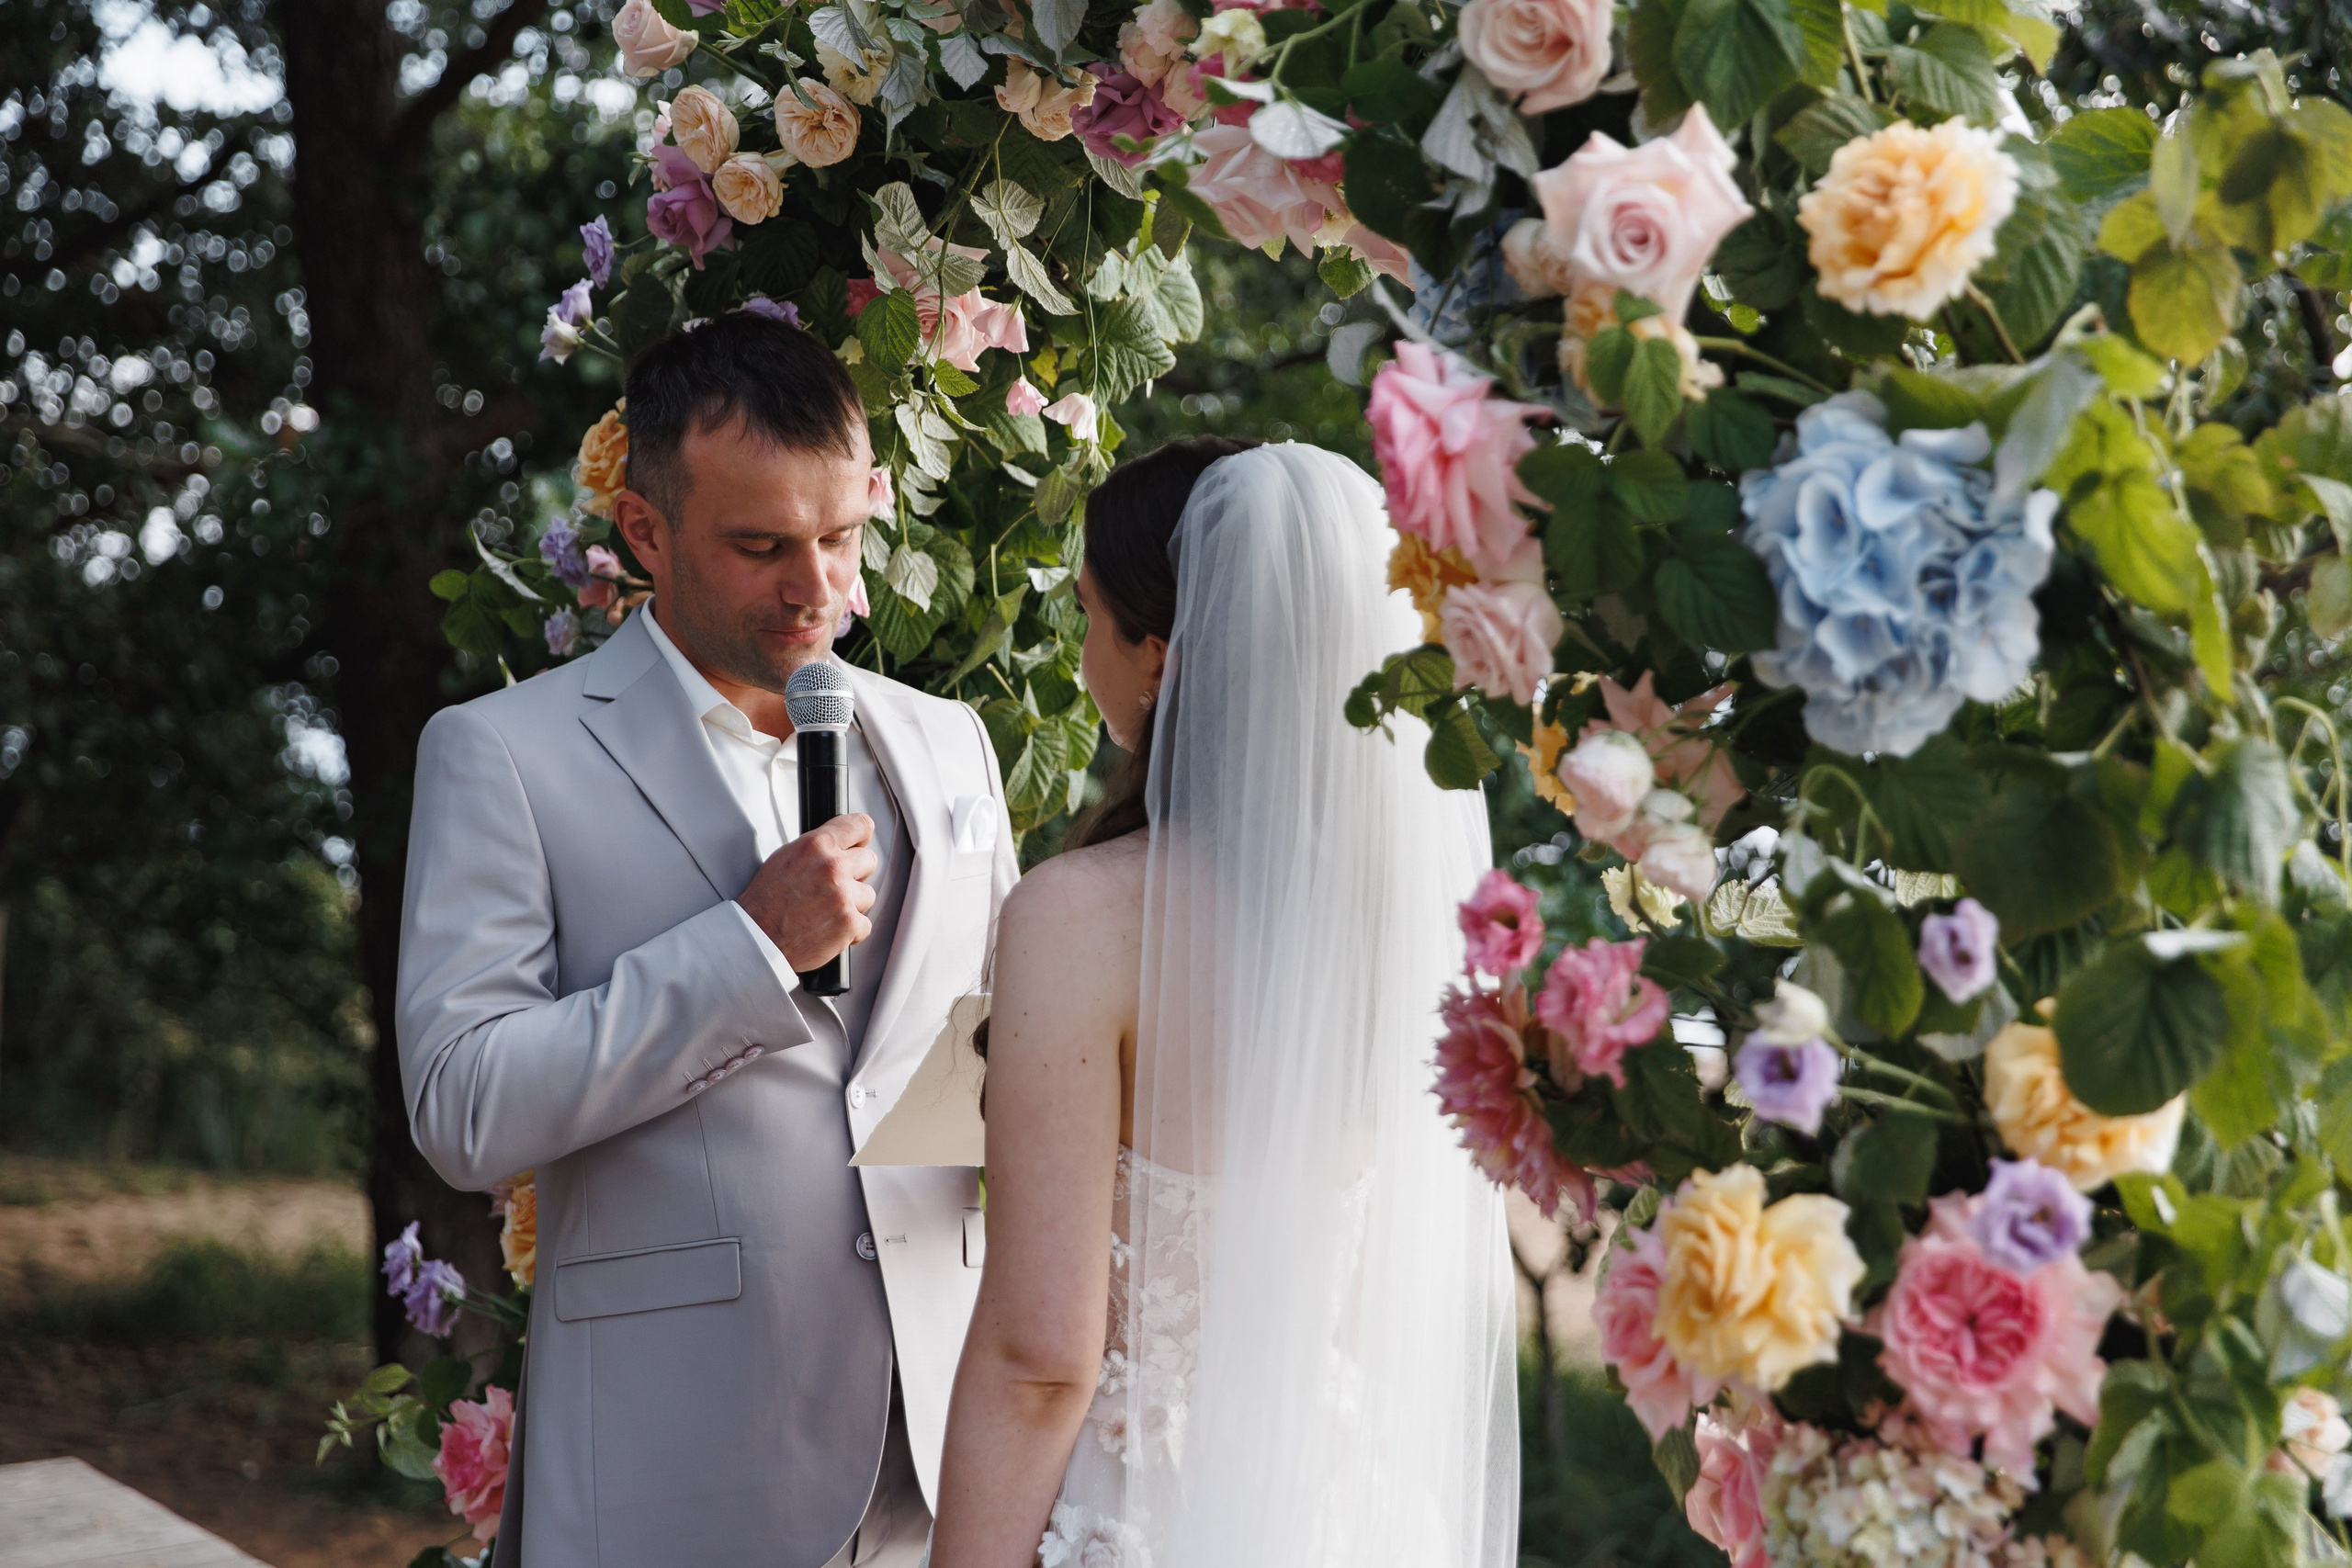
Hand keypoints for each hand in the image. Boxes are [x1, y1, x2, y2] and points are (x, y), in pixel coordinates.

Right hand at [738, 814, 877, 971]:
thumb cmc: (766, 902)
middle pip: (869, 861)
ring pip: (868, 894)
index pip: (860, 825)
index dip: (861, 837)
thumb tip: (840, 845)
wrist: (757, 938)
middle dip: (856, 874)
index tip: (859, 844)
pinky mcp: (849, 924)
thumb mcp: (786, 858)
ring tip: (826, 911)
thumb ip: (818, 849)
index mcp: (816, 846)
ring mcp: (843, 896)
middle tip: (835, 886)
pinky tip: (828, 928)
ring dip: (853, 903)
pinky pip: (864, 924)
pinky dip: (850, 930)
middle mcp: (833, 867)